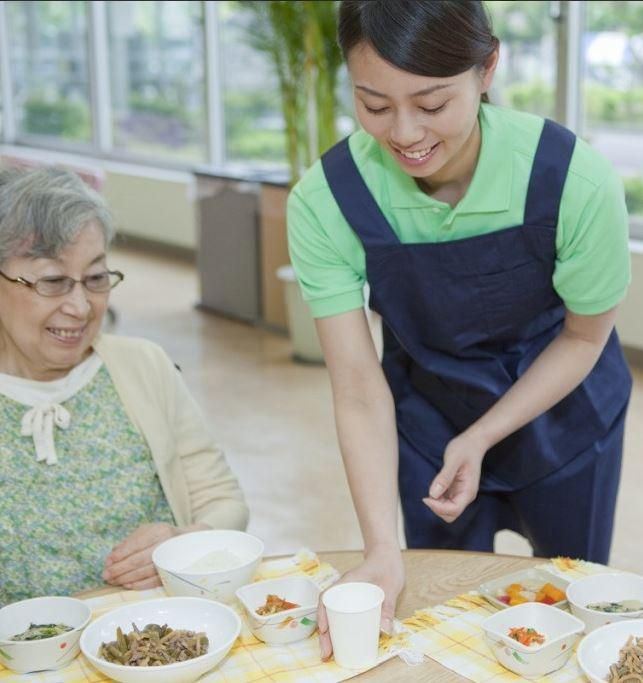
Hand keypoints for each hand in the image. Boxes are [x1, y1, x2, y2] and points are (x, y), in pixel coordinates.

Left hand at [102, 522, 207, 589]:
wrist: (189, 543)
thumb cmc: (163, 536)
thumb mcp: (148, 531)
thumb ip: (130, 541)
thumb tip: (112, 555)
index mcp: (159, 531)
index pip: (136, 544)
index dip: (120, 554)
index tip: (108, 562)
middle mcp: (166, 544)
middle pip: (139, 560)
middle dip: (120, 569)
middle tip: (106, 575)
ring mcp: (171, 559)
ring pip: (145, 572)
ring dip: (127, 578)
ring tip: (114, 581)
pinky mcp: (173, 573)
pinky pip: (154, 581)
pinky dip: (140, 585)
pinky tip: (128, 585)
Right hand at [317, 545, 403, 660]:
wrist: (388, 554)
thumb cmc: (387, 565)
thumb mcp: (391, 585)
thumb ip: (388, 606)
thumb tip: (384, 632)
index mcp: (347, 582)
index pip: (327, 597)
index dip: (322, 614)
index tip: (323, 630)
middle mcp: (343, 589)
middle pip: (327, 611)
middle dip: (323, 633)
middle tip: (325, 653)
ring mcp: (348, 595)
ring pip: (333, 615)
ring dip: (329, 634)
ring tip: (330, 653)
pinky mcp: (354, 600)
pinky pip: (342, 614)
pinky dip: (340, 629)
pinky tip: (344, 641)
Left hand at [423, 431, 486, 522]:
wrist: (472, 442)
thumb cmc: (464, 448)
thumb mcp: (453, 460)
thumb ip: (444, 477)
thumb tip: (433, 494)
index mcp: (468, 492)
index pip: (453, 510)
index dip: (438, 508)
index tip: (426, 498)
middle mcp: (465, 496)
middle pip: (450, 514)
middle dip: (437, 508)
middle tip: (428, 494)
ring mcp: (461, 494)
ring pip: (447, 509)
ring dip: (436, 504)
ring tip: (433, 486)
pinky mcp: (455, 490)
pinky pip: (445, 501)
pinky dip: (437, 498)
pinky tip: (435, 485)